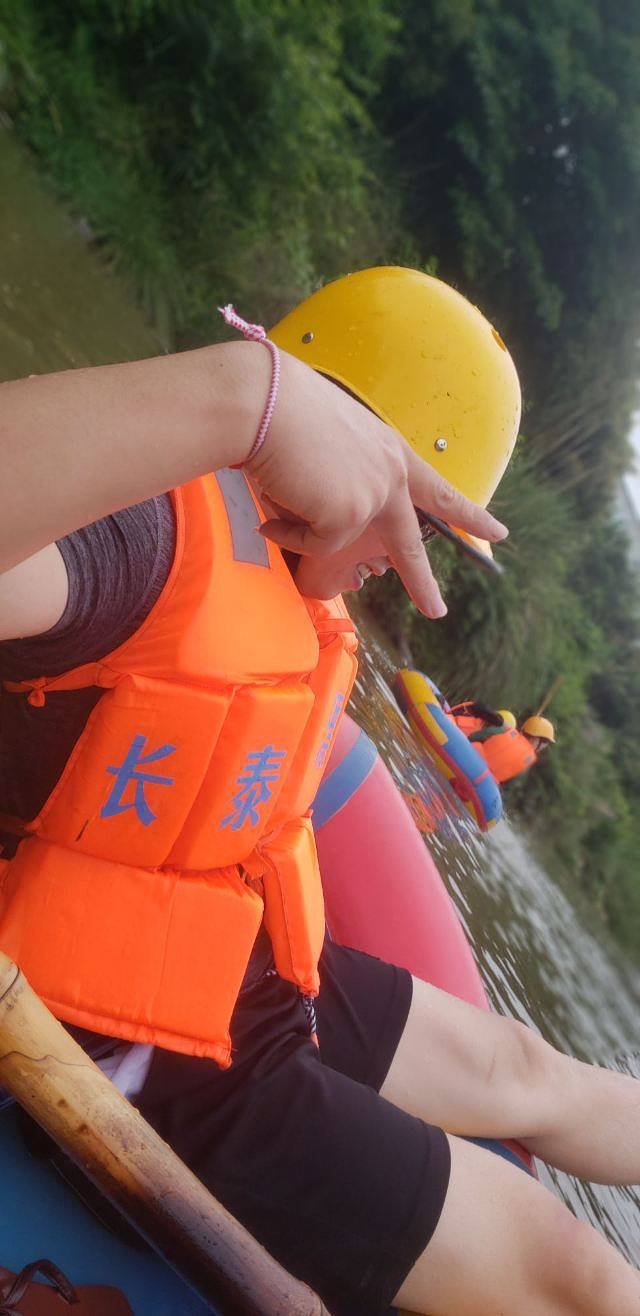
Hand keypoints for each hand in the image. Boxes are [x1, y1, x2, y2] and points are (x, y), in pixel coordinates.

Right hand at [249, 351, 506, 617]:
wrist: (262, 403)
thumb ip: (344, 479)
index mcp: (389, 451)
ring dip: (300, 527)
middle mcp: (390, 474)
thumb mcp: (330, 444)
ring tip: (280, 489)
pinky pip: (315, 545)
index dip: (466, 512)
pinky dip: (290, 535)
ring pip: (335, 540)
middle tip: (437, 611)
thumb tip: (328, 525)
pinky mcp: (348, 516)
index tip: (497, 532)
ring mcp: (373, 497)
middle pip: (409, 542)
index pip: (436, 489)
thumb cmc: (281, 413)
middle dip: (422, 582)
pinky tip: (278, 502)